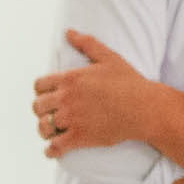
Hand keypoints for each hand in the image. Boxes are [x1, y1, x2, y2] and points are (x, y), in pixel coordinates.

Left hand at [34, 30, 162, 155]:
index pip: (39, 85)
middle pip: (37, 106)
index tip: (47, 96)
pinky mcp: (79, 137)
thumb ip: (86, 44)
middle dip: (42, 110)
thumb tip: (68, 32)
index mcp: (70, 78)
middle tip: (49, 113)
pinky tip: (51, 151)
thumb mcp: (108, 57)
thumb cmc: (129, 82)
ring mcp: (71, 118)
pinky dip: (50, 150)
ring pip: (43, 126)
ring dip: (44, 129)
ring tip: (50, 131)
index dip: (41, 91)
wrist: (145, 108)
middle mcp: (66, 98)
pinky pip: (55, 147)